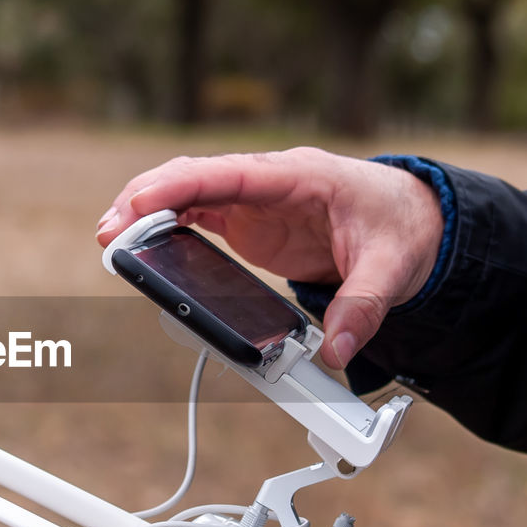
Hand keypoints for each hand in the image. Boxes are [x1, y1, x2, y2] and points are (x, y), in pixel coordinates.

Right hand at [96, 149, 443, 369]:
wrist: (416, 221)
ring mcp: (255, 201)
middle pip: (195, 177)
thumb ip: (363, 307)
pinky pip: (198, 214)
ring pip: (189, 193)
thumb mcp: (393, 268)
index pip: (231, 174)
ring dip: (148, 212)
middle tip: (110, 234)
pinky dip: (166, 225)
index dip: (181, 185)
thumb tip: (335, 351)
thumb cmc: (403, 229)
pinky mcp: (250, 221)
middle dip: (146, 199)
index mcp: (301, 176)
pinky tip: (142, 245)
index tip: (141, 204)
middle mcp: (269, 182)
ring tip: (113, 241)